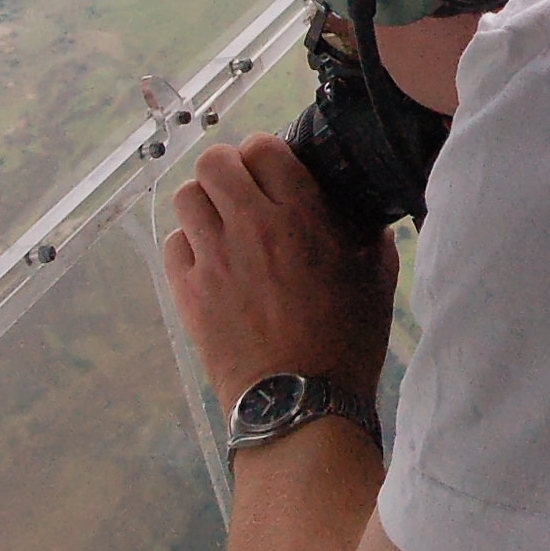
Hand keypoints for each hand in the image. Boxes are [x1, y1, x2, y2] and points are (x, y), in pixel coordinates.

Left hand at [165, 132, 397, 405]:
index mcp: (302, 215)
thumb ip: (371, 239)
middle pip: (214, 162)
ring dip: (202, 204)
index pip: (263, 148)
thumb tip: (368, 221)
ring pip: (186, 197)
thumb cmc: (346, 343)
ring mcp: (215, 258)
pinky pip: (173, 244)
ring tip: (219, 225)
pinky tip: (207, 262)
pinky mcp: (188, 292)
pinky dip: (187, 245)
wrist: (300, 402)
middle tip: (239, 192)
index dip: (264, 154)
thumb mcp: (376, 281)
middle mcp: (253, 226)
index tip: (270, 172)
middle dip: (226, 170)